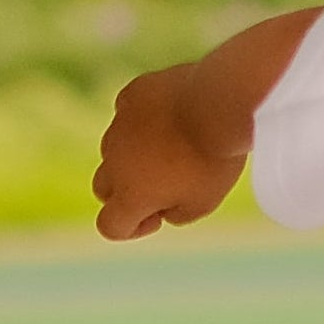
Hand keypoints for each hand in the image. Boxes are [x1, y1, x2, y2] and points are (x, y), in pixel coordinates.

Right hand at [92, 64, 244, 239]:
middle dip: (125, 191)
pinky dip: (142, 119)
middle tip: (163, 183)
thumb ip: (176, 214)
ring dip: (133, 153)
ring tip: (174, 145)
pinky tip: (171, 115)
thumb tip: (163, 206)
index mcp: (131, 195)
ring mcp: (120, 125)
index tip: (160, 216)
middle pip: (103, 187)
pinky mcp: (132, 95)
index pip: (109, 226)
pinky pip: (127, 112)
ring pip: (113, 147)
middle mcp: (115, 161)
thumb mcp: (204, 203)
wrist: (220, 104)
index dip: (133, 228)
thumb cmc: (215, 160)